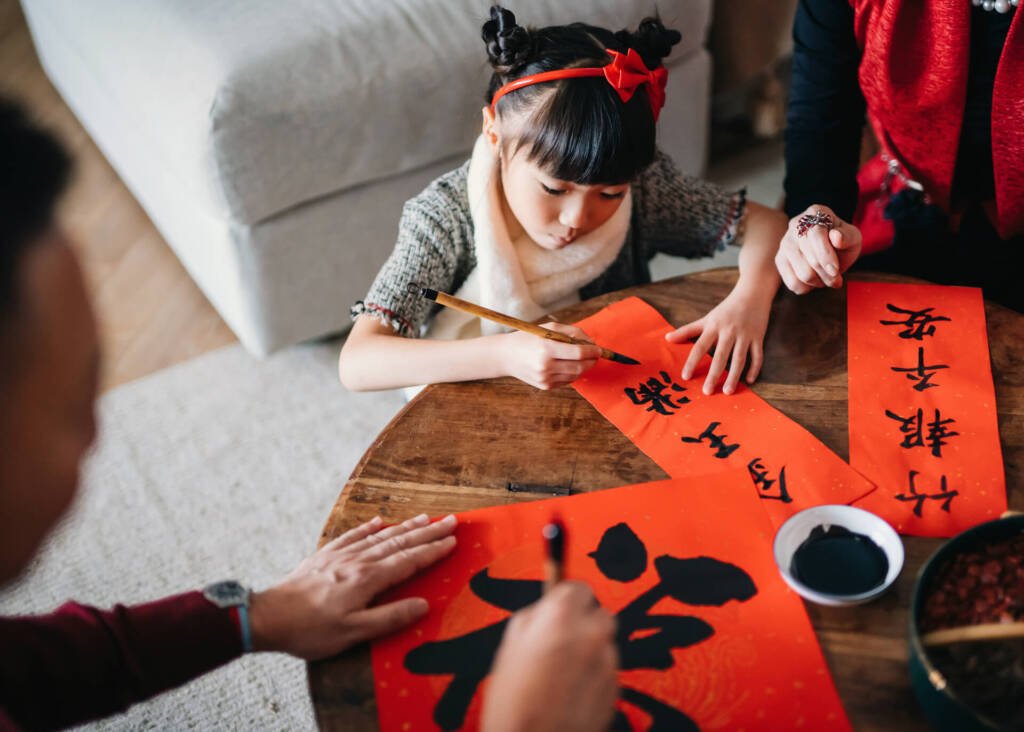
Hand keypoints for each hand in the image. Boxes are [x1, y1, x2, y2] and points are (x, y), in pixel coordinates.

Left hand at [249, 513, 456, 659]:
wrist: (268, 617)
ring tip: (425, 517)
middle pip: (399, 543)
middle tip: (450, 520)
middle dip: (427, 532)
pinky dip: (368, 527)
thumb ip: (389, 618)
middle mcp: (357, 561)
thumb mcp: (353, 633)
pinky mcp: (324, 556)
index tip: (453, 540)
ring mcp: (340, 556)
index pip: (408, 561)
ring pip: (379, 536)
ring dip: (405, 526)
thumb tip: (423, 605)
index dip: (432, 551)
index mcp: (367, 580)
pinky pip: (352, 536)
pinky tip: (378, 521)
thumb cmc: (310, 631)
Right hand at [481, 582, 618, 731]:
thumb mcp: (510, 646)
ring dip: (589, 650)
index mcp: (561, 618)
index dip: (567, 598)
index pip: (578, 586)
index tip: (560, 606)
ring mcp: (606, 663)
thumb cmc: (513, 703)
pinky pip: (607, 671)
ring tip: (562, 673)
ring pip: (604, 643)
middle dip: (583, 622)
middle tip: (561, 639)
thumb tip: (546, 609)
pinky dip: (594, 675)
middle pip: (600, 612)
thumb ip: (534, 618)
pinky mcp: (615, 689)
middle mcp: (590, 635)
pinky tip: (571, 691)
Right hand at [501, 322, 600, 389]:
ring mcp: (545, 378)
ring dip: (583, 367)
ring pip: (575, 375)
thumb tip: (591, 341)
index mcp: (546, 349)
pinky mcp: (545, 386)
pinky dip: (573, 374)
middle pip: (579, 366)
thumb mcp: (548, 329)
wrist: (506, 356)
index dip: (592, 351)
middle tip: (595, 355)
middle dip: (591, 361)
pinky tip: (569, 365)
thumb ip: (571, 332)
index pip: (578, 353)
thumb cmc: (528, 338)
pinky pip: (567, 381)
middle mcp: (546, 366)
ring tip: (582, 359)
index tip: (598, 349)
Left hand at [665, 287, 770, 394]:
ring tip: (727, 391)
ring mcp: (745, 335)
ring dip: (734, 376)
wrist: (752, 293)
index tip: (685, 377)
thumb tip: (667, 339)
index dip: (692, 362)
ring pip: (739, 358)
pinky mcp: (758, 337)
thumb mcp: (707, 318)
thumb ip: (687, 330)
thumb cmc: (726, 309)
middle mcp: (729, 332)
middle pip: (720, 356)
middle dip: (714, 375)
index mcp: (714, 327)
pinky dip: (754, 368)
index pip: (700, 347)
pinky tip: (749, 381)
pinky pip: (757, 355)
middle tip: (707, 391)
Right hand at [775, 204, 861, 293]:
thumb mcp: (853, 237)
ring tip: (827, 279)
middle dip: (825, 273)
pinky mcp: (780, 259)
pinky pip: (792, 282)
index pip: (815, 235)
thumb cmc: (843, 242)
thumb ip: (848, 236)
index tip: (835, 271)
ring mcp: (785, 242)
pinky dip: (807, 288)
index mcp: (815, 212)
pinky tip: (815, 282)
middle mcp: (796, 225)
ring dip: (819, 281)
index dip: (825, 255)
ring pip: (800, 271)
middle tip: (837, 280)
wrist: (831, 249)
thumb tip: (836, 237)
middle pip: (806, 254)